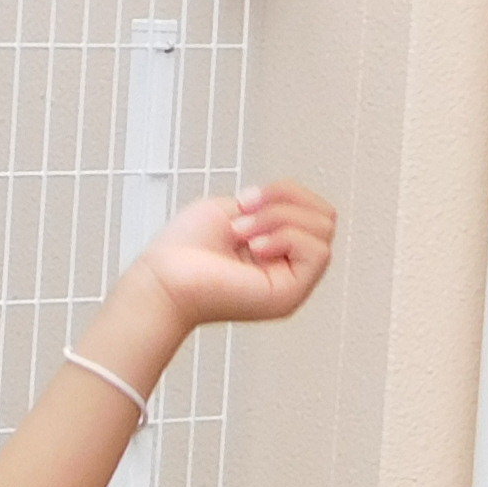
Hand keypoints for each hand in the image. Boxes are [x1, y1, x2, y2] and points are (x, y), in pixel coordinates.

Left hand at [122, 182, 335, 340]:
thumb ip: (273, 203)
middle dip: (283, 204)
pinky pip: (319, 252)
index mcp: (277, 246)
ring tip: (241, 234)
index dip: (286, 192)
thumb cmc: (182, 250)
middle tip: (242, 219)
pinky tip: (254, 247)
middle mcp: (288, 265)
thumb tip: (297, 206)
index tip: (244, 200)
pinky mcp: (291, 294)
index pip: (314, 208)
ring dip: (278, 219)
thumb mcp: (235, 208)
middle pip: (325, 215)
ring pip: (323, 229)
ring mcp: (292, 281)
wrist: (162, 277)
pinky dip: (286, 238)